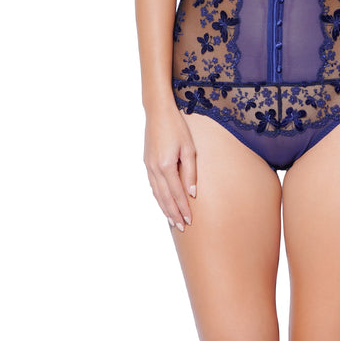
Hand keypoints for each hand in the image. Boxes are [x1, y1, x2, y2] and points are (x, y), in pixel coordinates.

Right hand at [143, 108, 196, 232]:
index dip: (183, 208)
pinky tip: (163, 202)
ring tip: (172, 220)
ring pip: (156, 193)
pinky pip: (152, 185)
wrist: (158, 113)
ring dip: (164, 208)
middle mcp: (154, 169)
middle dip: (173, 213)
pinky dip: (158, 197)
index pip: (177, 193)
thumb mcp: (189, 148)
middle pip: (165, 198)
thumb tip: (192, 192)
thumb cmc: (177, 127)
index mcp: (166, 165)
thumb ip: (191, 171)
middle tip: (181, 227)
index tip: (190, 220)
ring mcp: (148, 166)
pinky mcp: (147, 163)